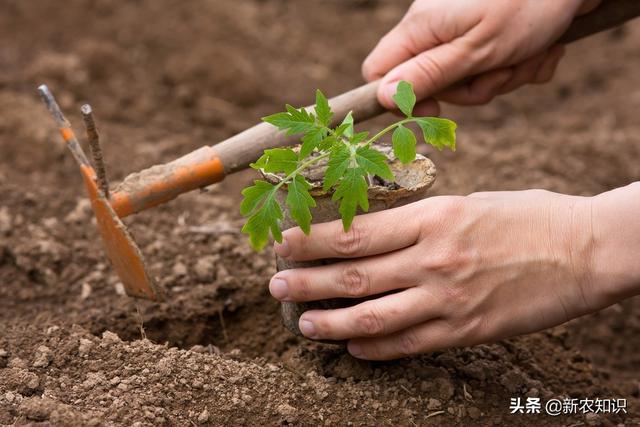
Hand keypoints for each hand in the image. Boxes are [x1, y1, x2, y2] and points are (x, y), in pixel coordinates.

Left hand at [269, 187, 639, 359]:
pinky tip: (353, 347)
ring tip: (303, 325)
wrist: (585, 250)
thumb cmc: (527, 216)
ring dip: (331, 323)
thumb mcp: (466, 204)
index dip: (311, 240)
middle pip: (353, 275)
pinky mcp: (467, 331)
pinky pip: (409, 345)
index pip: (355, 232)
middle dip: (307, 283)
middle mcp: (433, 260)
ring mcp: (449, 300)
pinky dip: (375, 349)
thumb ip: (418, 222)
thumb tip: (373, 236)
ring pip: (373, 317)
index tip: (282, 243)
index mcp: (433, 218)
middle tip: (275, 287)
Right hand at [363, 0, 600, 113]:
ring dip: (507, 76)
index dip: (398, 98)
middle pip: (433, 83)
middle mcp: (437, 27)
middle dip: (473, 88)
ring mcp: (466, 28)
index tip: (434, 107)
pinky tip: (545, 45)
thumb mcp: (475, 49)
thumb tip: (382, 97)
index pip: (378, 71)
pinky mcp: (493, 31)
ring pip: (471, 79)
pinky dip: (525, 64)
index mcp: (422, 27)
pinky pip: (499, 66)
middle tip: (501, 69)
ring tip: (531, 51)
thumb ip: (427, 74)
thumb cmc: (528, 3)